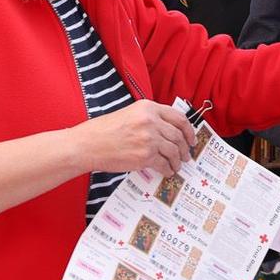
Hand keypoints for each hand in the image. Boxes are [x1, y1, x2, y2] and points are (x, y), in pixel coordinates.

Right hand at [75, 100, 196, 179]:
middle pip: (178, 136)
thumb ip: (149, 119)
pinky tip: (167, 171)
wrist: (87, 144)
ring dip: (178, 160)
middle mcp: (151, 121)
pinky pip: (164, 164)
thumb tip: (168, 131)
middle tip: (187, 155)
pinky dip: (168, 169)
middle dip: (185, 148)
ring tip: (176, 165)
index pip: (178, 117)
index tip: (191, 139)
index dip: (189, 130)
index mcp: (148, 107)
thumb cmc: (103, 130)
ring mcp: (149, 139)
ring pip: (174, 151)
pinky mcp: (145, 156)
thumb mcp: (129, 114)